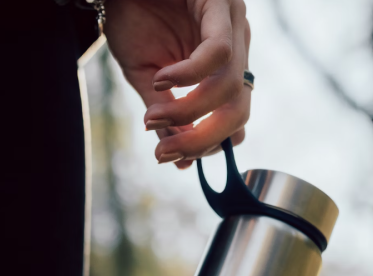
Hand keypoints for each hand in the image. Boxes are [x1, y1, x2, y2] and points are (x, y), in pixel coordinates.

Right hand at [104, 0, 250, 169]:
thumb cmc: (134, 20)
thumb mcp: (146, 79)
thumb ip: (165, 116)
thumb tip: (177, 162)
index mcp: (223, 70)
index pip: (233, 121)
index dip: (207, 146)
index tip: (171, 156)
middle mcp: (236, 49)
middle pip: (239, 112)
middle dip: (202, 141)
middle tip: (166, 153)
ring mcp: (232, 25)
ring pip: (229, 88)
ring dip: (188, 114)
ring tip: (152, 118)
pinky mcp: (220, 2)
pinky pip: (216, 53)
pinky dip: (188, 76)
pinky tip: (162, 80)